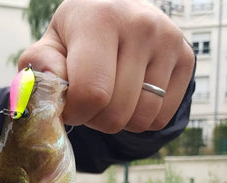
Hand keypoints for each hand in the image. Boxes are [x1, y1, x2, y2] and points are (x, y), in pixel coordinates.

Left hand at [18, 0, 194, 133]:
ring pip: (141, 120)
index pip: (92, 94)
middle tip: (90, 101)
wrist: (118, 16)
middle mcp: (141, 24)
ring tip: (110, 97)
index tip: (70, 104)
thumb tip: (52, 83)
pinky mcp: (187, 59)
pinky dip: (141, 119)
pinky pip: (160, 118)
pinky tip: (132, 96)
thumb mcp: (50, 46)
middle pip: (116, 114)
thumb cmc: (78, 38)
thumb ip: (39, 66)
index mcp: (100, 18)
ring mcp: (169, 41)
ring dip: (119, 121)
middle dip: (95, 119)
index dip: (76, 113)